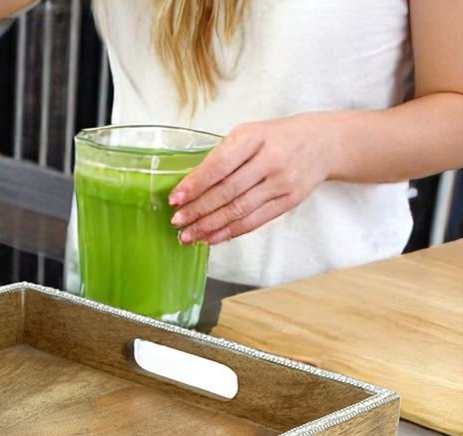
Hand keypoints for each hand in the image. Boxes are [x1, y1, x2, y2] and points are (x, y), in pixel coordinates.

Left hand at [168, 114, 335, 244]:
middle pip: (228, 191)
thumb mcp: (250, 134)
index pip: (220, 164)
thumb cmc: (276, 138)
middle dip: (198, 209)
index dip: (196, 183)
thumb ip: (223, 156)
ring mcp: (282, 182)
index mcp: (255, 137)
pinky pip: (254, 222)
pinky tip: (210, 238)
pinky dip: (229, 232)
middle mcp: (270, 159)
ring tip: (188, 236)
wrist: (323, 143)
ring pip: (239, 210)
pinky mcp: (288, 201)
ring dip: (209, 226)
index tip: (175, 198)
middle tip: (177, 222)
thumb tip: (189, 186)